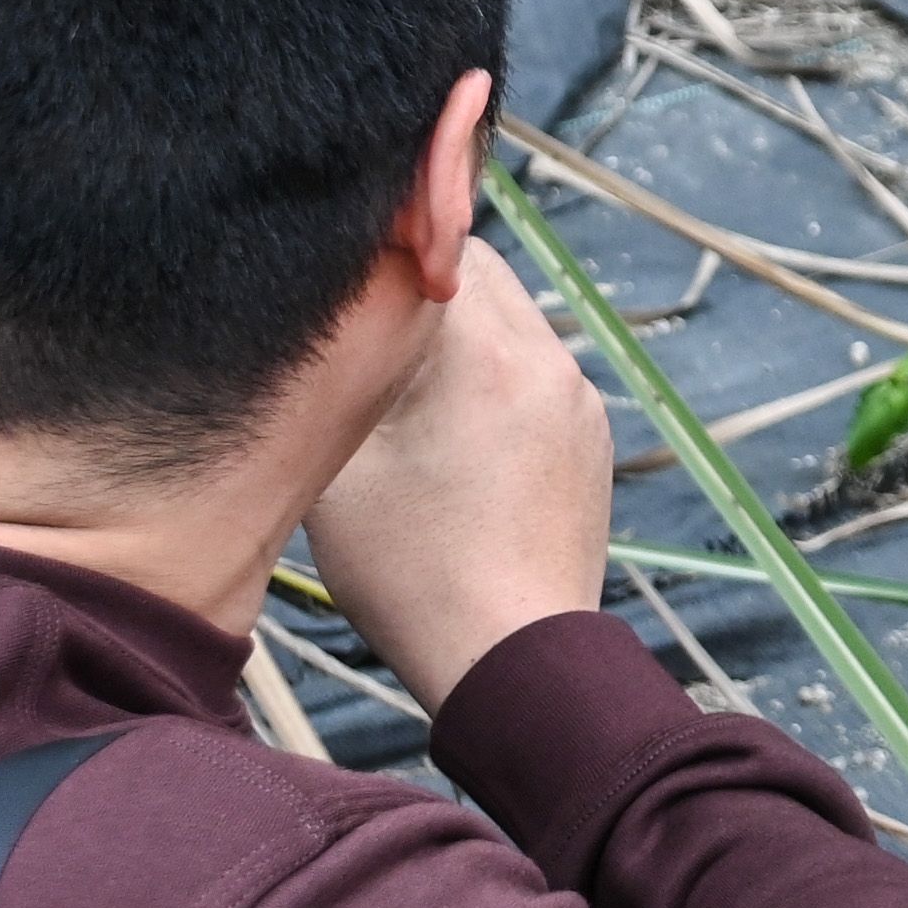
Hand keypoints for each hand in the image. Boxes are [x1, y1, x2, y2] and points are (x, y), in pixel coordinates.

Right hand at [304, 253, 617, 706]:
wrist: (515, 659)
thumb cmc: (415, 575)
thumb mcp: (340, 470)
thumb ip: (333, 380)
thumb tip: (318, 328)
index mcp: (486, 355)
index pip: (428, 248)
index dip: (375, 256)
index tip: (339, 286)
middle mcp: (548, 360)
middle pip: (480, 271)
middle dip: (420, 287)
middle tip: (365, 332)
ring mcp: (579, 399)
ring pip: (513, 319)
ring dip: (462, 331)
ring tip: (406, 389)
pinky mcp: (590, 437)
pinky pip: (538, 371)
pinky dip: (496, 376)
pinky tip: (453, 432)